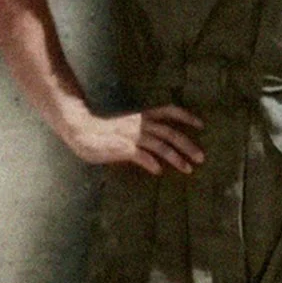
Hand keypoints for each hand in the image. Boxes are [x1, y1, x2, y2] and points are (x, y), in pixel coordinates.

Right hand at [66, 105, 203, 173]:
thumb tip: (159, 147)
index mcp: (142, 117)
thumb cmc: (104, 132)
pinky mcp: (123, 148)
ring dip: (177, 158)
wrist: (80, 130)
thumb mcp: (127, 127)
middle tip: (202, 157)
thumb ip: (143, 133)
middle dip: (188, 145)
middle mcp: (140, 124)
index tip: (201, 125)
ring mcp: (132, 136)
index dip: (186, 116)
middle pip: (171, 133)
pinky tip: (158, 171)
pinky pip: (142, 156)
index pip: (169, 111)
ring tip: (188, 169)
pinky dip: (152, 163)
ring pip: (161, 145)